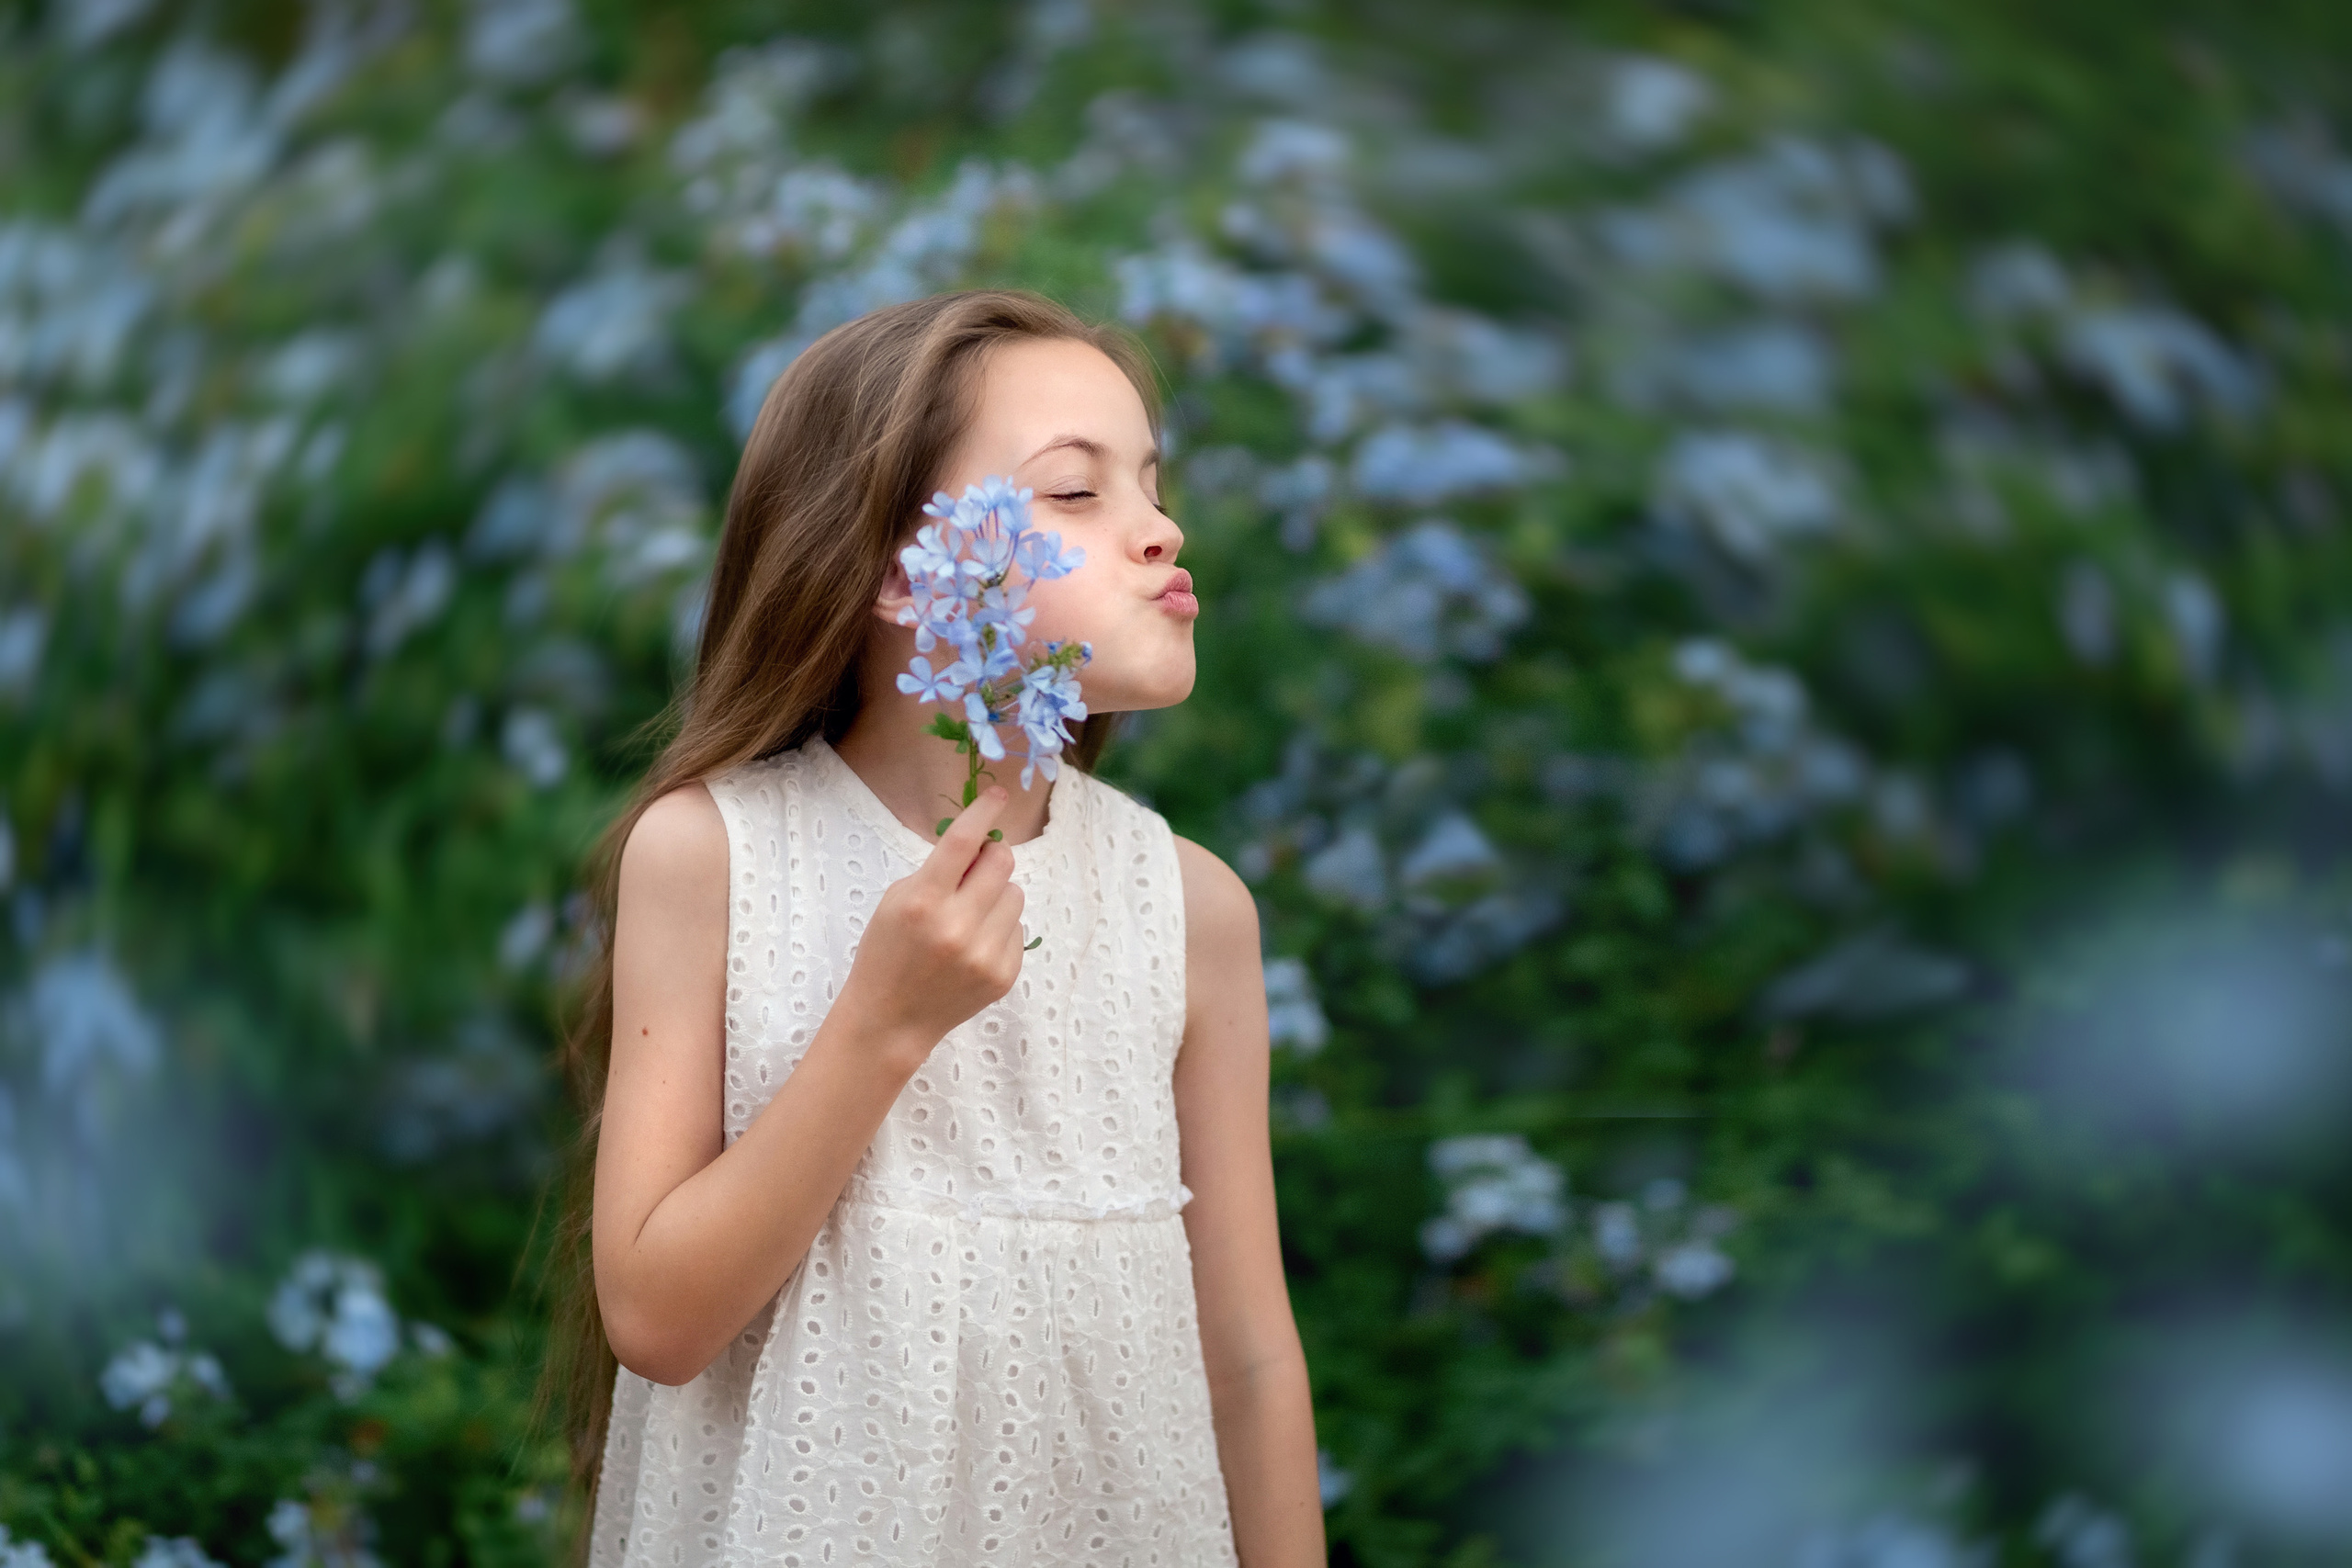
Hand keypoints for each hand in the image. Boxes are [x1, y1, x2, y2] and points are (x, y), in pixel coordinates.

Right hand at [838, 785, 1026, 1067]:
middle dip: (991, 858)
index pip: (965, 842)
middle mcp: (958, 926)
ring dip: (996, 896)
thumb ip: (937, 871)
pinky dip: (999, 929)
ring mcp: (985, 954)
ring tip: (968, 917)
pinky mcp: (1004, 975)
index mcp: (924, 901)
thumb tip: (983, 843)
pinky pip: (1018, 929)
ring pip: (1016, 895)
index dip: (985, 811)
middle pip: (1002, 863)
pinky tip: (973, 947)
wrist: (891, 1019)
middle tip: (973, 871)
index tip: (999, 795)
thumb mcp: (896, 900)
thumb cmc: (887, 951)